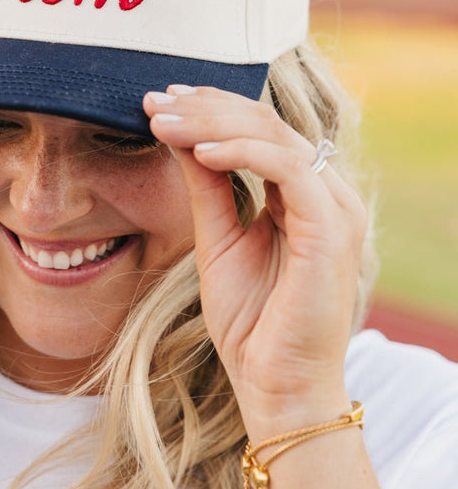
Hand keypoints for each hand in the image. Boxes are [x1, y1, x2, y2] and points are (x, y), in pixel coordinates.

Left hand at [143, 85, 367, 436]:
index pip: (260, 131)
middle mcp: (327, 194)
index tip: (160, 101)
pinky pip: (288, 168)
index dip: (211, 108)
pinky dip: (241, 153)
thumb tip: (181, 137)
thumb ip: (207, 189)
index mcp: (305, 196)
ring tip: (163, 121)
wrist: (276, 388)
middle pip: (267, 124)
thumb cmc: (252, 325)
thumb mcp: (217, 242)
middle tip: (153, 100)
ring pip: (275, 136)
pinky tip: (198, 151)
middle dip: (205, 106)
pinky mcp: (331, 228)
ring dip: (212, 122)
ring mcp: (335, 208)